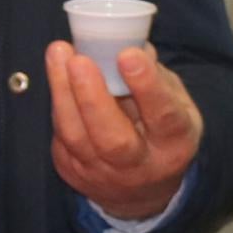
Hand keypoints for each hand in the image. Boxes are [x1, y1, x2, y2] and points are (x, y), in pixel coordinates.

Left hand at [48, 39, 204, 223]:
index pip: (164, 116)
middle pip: (113, 139)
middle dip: (92, 97)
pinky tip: (57, 76)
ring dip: (63, 93)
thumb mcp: (175, 104)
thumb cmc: (160, 132)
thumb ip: (156, 77)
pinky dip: (59, 103)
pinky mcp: (74, 174)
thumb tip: (132, 41)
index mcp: (174, 144)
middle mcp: (140, 166)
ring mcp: (103, 175)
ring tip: (58, 54)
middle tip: (79, 59)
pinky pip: (61, 137)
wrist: (143, 191)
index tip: (128, 55)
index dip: (147, 86)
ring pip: (76, 137)